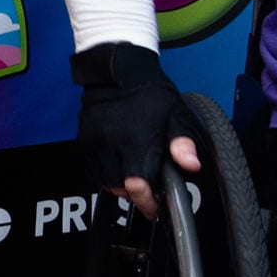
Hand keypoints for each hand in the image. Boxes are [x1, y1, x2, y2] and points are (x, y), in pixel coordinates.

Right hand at [75, 47, 199, 222]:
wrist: (118, 70)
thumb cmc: (151, 93)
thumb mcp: (176, 115)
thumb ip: (183, 143)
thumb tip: (192, 166)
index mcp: (137, 141)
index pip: (138, 185)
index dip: (147, 201)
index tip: (154, 207)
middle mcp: (113, 144)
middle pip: (120, 187)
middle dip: (135, 195)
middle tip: (147, 194)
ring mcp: (96, 142)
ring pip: (104, 180)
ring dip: (119, 186)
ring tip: (133, 180)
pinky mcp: (85, 139)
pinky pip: (92, 167)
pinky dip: (105, 173)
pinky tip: (118, 167)